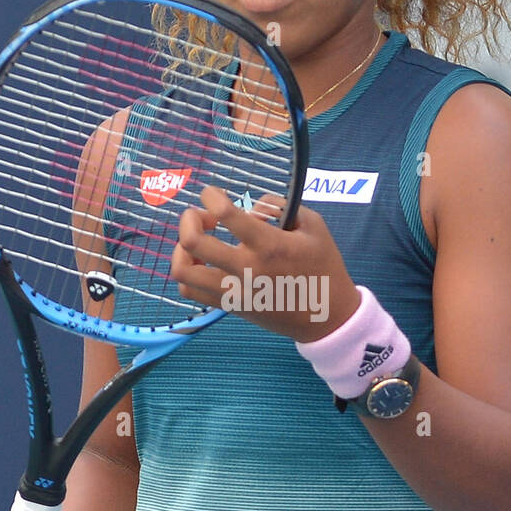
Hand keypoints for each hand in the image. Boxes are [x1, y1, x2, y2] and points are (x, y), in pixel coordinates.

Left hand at [171, 185, 360, 343]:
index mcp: (269, 245)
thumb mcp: (313, 224)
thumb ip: (278, 206)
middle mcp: (246, 269)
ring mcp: (235, 292)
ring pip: (183, 272)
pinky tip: (200, 262)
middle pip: (193, 242)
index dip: (211, 196)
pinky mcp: (230, 307)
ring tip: (195, 241)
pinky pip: (190, 291)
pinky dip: (187, 272)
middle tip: (201, 216)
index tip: (213, 193)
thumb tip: (247, 207)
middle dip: (189, 219)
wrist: (328, 316)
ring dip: (181, 249)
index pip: (226, 214)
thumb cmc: (323, 265)